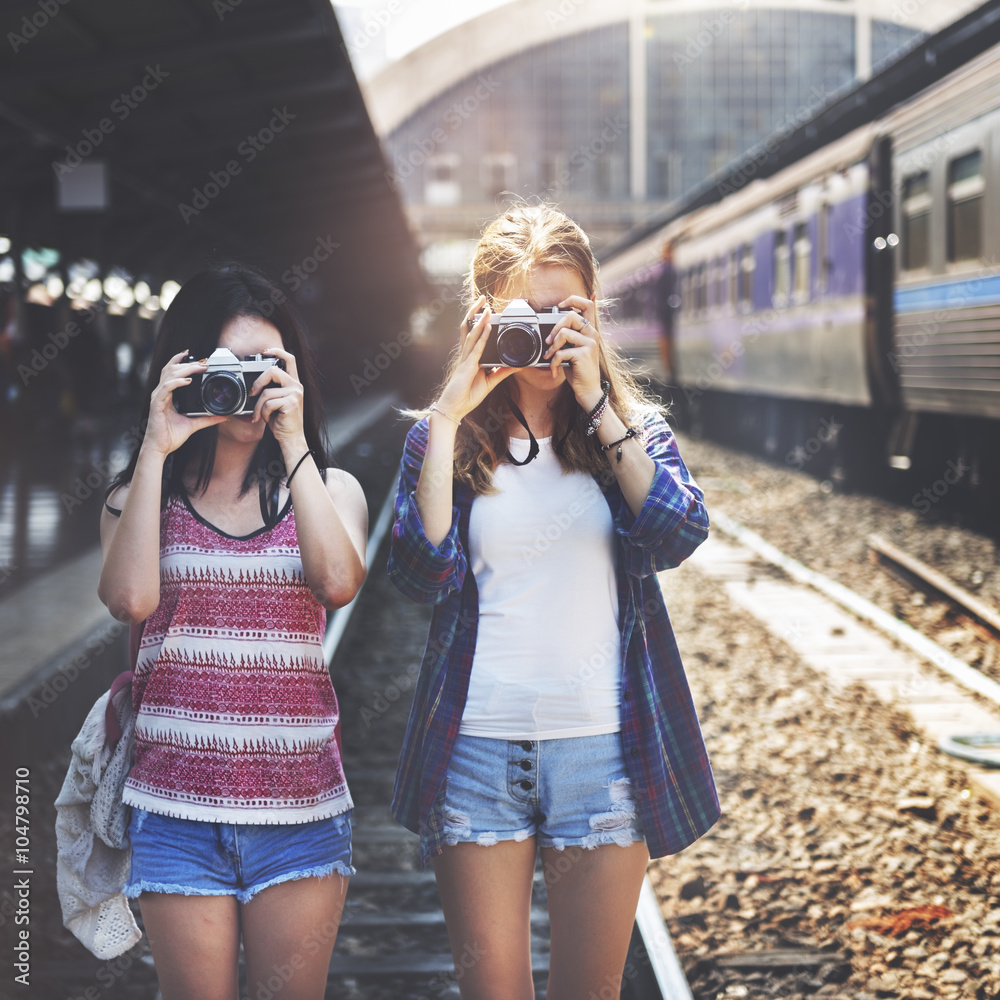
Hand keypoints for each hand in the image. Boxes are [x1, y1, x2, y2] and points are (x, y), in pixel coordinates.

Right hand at [142, 351, 226, 457]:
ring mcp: (158, 397)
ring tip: (198, 368)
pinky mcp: (156, 404)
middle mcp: (161, 393)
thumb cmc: (170, 436)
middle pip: (171, 369)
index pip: (172, 372)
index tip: (196, 357)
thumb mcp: (194, 424)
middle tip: (203, 362)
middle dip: (188, 363)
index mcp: (167, 394)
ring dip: (185, 369)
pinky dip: (176, 382)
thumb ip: (208, 418)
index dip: (181, 361)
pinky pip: (165, 388)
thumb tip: (224, 416)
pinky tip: (187, 381)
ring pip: (169, 375)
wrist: (160, 448)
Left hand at [250, 347, 304, 445]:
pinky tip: (266, 419)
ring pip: (267, 392)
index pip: (289, 359)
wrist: (291, 437)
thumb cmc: (281, 420)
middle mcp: (296, 386)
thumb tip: (254, 385)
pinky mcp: (291, 403)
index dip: (277, 351)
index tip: (265, 352)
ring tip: (260, 415)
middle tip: (253, 393)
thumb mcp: (276, 401)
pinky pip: (268, 404)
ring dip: (258, 406)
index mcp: (293, 383)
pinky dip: (263, 413)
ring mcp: (295, 394)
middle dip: (258, 382)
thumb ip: (271, 389)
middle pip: (273, 371)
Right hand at [435, 295, 516, 421]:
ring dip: (479, 319)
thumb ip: (502, 372)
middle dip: (474, 312)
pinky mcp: (467, 366)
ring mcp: (465, 359)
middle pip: (468, 328)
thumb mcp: (490, 382)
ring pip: (471, 334)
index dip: (478, 321)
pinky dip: (482, 336)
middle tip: (482, 299)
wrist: (454, 409)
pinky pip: (476, 348)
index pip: (473, 335)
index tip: (486, 311)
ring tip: (486, 306)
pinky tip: (486, 326)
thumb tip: (516, 365)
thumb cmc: (466, 396)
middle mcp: (466, 355)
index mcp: (469, 358)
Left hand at [542, 294, 603, 410]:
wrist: (588, 390)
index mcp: (590, 330)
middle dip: (555, 327)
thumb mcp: (573, 350)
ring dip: (552, 347)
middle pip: (571, 315)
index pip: (588, 304)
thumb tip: (553, 329)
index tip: (561, 305)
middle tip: (549, 341)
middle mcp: (592, 334)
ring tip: (550, 357)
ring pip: (564, 333)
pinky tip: (555, 370)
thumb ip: (568, 337)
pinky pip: (561, 353)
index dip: (573, 299)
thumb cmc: (578, 370)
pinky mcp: (584, 354)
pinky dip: (554, 363)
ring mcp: (590, 343)